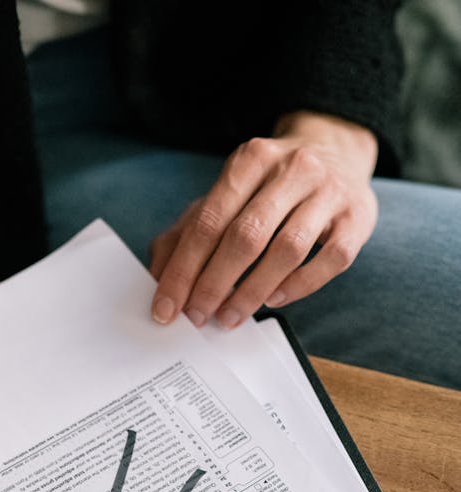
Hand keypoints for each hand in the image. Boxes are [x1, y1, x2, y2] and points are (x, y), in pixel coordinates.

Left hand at [149, 111, 378, 329]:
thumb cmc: (269, 187)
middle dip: (214, 284)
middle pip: (246, 236)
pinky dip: (299, 285)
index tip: (166, 308)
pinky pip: (330, 259)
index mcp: (251, 160)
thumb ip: (186, 232)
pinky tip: (274, 299)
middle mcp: (293, 169)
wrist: (336, 151)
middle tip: (196, 316)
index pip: (209, 221)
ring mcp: (329, 192)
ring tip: (229, 316)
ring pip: (287, 249)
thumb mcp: (226, 195)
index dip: (184, 269)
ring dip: (253, 291)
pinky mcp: (357, 217)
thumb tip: (157, 277)